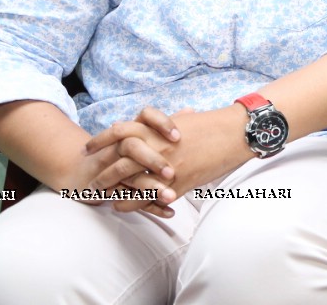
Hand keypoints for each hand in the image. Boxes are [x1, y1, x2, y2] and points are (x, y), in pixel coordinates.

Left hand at [85, 107, 252, 214]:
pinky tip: (125, 207)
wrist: (236, 133)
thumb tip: (150, 124)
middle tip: (92, 180)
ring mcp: (167, 166)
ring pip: (131, 181)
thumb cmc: (213, 124)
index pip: (119, 130)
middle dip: (102, 171)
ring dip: (115, 190)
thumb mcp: (184, 119)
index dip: (101, 140)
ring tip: (104, 197)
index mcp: (157, 128)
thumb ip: (163, 124)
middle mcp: (158, 146)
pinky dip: (134, 203)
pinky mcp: (179, 182)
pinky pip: (150, 197)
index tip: (89, 148)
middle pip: (119, 159)